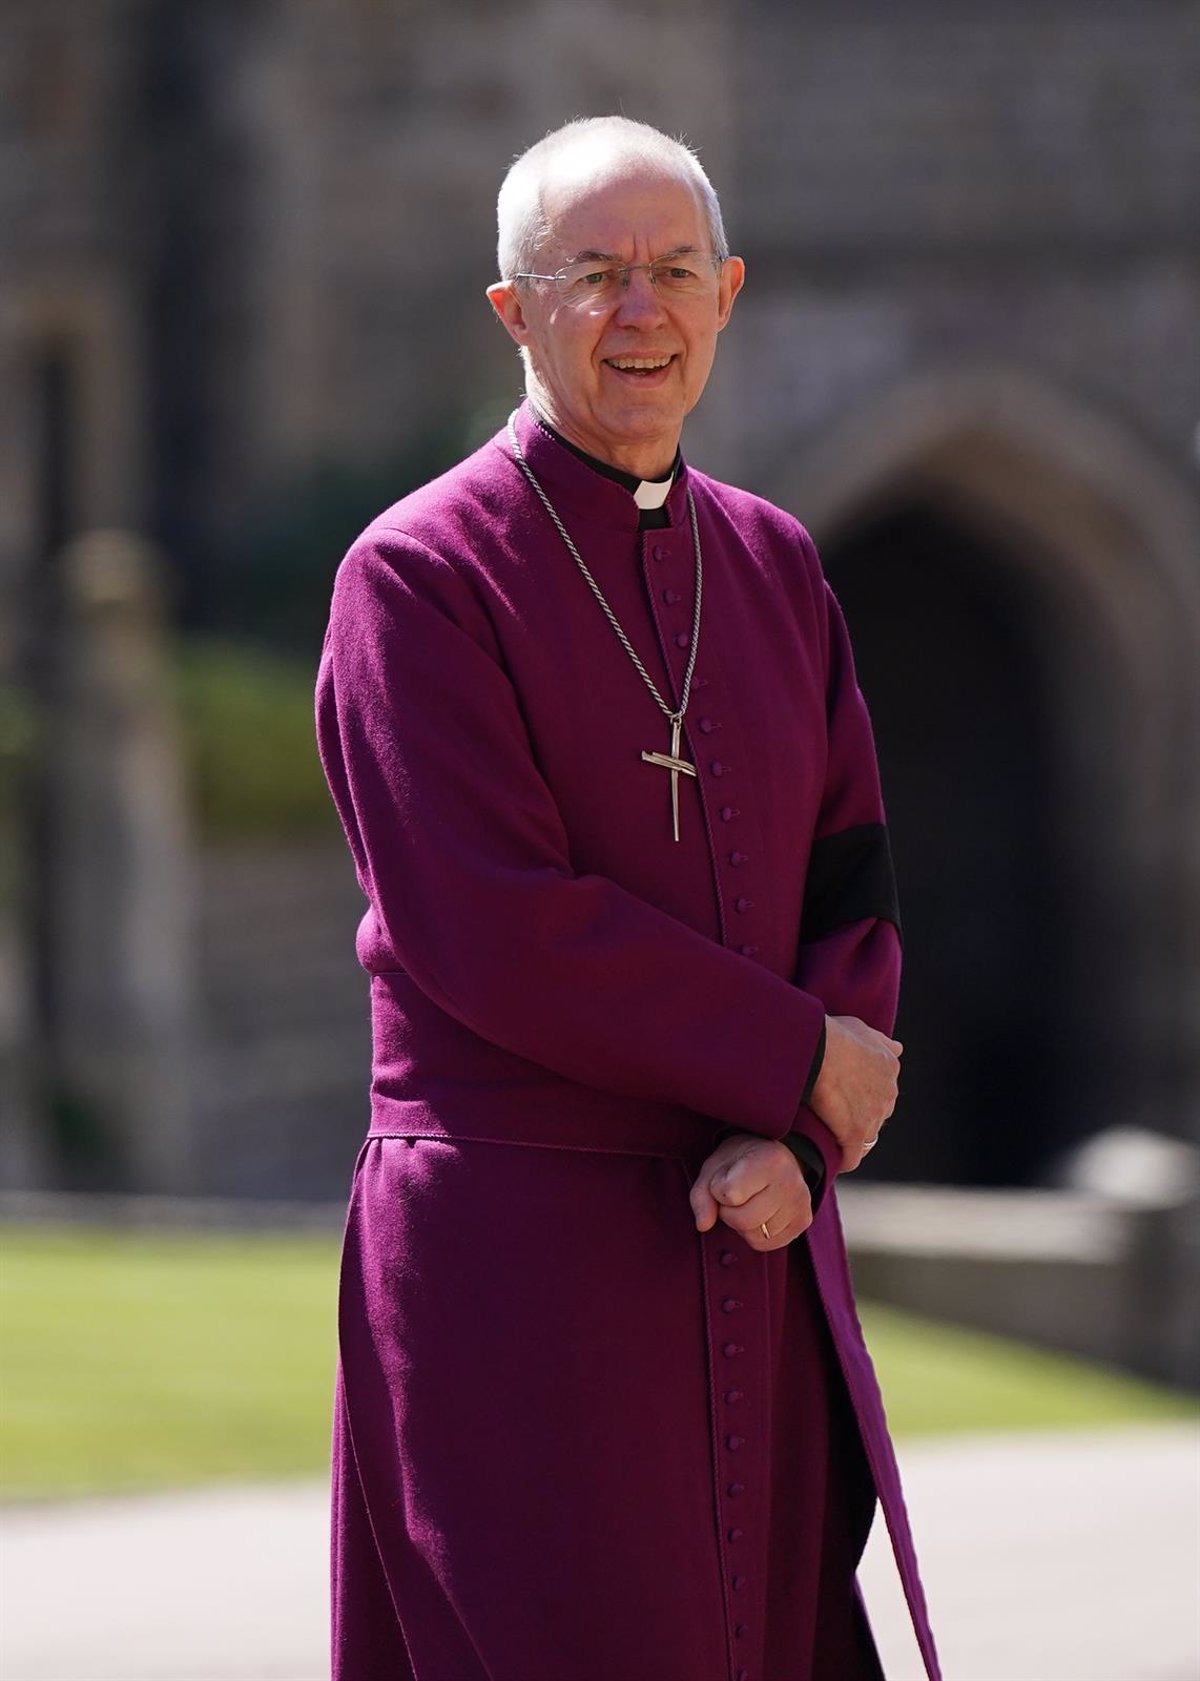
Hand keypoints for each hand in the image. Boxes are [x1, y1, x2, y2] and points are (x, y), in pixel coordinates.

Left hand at [689, 1134, 813, 1251]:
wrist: (773, 1153)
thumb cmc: (739, 1160)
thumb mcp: (714, 1167)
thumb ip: (702, 1195)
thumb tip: (703, 1225)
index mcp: (769, 1159)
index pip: (729, 1194)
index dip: (718, 1190)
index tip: (726, 1177)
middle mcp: (791, 1181)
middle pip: (743, 1221)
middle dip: (729, 1212)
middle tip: (735, 1196)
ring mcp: (801, 1203)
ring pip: (755, 1236)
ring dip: (743, 1225)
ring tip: (749, 1202)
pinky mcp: (804, 1221)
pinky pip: (767, 1244)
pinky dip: (756, 1234)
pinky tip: (760, 1213)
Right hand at [809, 1014, 901, 1171]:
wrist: (818, 1049)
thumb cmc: (833, 1035)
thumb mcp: (862, 1028)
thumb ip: (880, 1041)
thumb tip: (898, 1048)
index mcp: (889, 1068)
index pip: (882, 1092)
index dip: (863, 1097)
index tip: (844, 1097)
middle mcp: (887, 1094)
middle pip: (876, 1116)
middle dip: (859, 1119)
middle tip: (833, 1115)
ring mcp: (873, 1116)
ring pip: (866, 1140)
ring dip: (850, 1142)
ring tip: (829, 1139)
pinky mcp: (855, 1134)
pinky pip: (851, 1158)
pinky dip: (841, 1160)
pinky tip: (828, 1158)